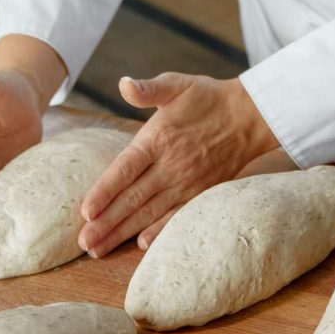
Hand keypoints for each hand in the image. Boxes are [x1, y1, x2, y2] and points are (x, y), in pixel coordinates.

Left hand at [79, 74, 282, 255]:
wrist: (251, 115)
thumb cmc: (208, 98)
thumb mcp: (177, 84)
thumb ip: (148, 89)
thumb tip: (124, 83)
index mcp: (159, 138)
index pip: (126, 169)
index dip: (105, 191)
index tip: (86, 211)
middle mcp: (171, 165)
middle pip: (133, 199)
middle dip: (106, 223)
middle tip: (83, 243)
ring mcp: (187, 182)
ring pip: (149, 212)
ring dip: (123, 232)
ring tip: (99, 250)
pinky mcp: (201, 192)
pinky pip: (176, 216)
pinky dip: (159, 231)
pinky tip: (141, 245)